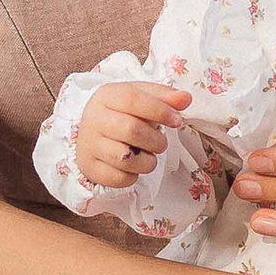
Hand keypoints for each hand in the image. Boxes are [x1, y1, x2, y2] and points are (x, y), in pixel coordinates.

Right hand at [73, 78, 190, 188]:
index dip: (160, 110)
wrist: (91, 133)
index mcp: (106, 96)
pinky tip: (133, 166)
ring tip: (148, 155)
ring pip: (127, 159)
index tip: (177, 120)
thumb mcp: (142, 97)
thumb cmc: (122, 113)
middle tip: (161, 143)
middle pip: (131, 130)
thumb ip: (165, 97)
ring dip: (148, 161)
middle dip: (156, 140)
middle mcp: (93, 119)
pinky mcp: (91, 168)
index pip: (133, 99)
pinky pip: (120, 178)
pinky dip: (134, 175)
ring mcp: (89, 146)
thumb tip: (185, 99)